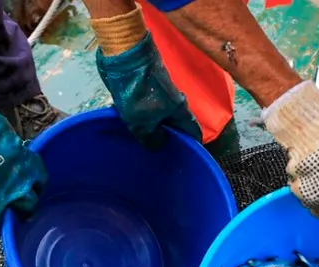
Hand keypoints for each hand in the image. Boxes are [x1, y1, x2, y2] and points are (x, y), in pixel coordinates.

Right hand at [0, 81, 44, 232]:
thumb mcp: (7, 137)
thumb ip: (15, 155)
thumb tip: (12, 163)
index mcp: (27, 169)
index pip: (39, 186)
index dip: (33, 189)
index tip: (29, 191)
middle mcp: (14, 190)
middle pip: (26, 208)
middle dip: (20, 209)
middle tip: (13, 208)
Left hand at [95, 32, 201, 148]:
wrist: (125, 54)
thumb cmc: (137, 90)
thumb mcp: (142, 121)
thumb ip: (151, 137)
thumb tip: (157, 145)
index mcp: (180, 111)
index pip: (193, 133)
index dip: (190, 147)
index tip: (181, 159)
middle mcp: (175, 103)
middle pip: (176, 126)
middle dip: (168, 139)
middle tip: (156, 155)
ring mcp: (161, 93)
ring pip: (161, 117)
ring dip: (153, 128)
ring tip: (142, 142)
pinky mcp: (148, 87)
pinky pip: (149, 107)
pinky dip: (144, 117)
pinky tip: (132, 124)